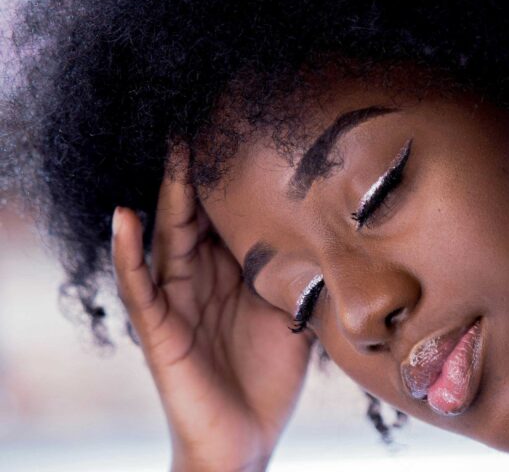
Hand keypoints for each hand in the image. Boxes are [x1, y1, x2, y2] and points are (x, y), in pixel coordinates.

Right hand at [111, 147, 313, 471]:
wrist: (245, 438)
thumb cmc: (269, 374)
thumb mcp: (294, 310)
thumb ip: (301, 272)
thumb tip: (337, 230)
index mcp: (230, 271)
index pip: (227, 213)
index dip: (231, 176)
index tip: (244, 128)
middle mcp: (197, 278)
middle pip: (195, 213)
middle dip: (198, 170)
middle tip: (202, 118)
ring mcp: (174, 301)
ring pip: (166, 236)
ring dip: (167, 193)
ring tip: (171, 148)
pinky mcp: (160, 330)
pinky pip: (139, 287)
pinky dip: (127, 252)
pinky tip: (123, 217)